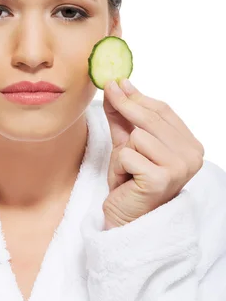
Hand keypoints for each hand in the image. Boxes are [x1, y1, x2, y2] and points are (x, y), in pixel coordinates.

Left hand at [101, 78, 204, 229]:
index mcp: (190, 145)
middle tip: (109, 92)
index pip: (163, 110)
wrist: (126, 217)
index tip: (118, 83)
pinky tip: (126, 180)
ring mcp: (179, 168)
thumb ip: (124, 116)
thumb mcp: (127, 143)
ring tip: (127, 170)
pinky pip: (128, 154)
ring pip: (137, 136)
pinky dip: (119, 166)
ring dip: (123, 152)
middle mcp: (191, 156)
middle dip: (125, 107)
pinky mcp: (160, 179)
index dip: (138, 96)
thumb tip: (118, 84)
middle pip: (151, 118)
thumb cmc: (131, 181)